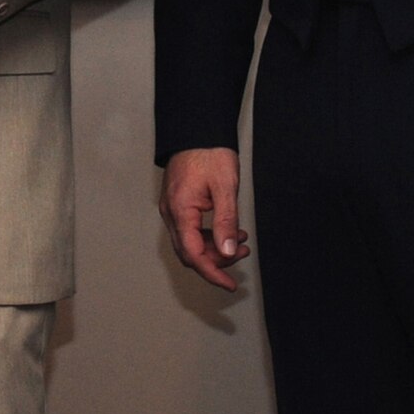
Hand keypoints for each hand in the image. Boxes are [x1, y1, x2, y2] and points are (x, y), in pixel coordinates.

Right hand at [159, 147, 249, 291]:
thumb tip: (228, 251)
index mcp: (180, 210)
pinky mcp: (177, 203)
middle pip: (190, 252)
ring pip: (190, 242)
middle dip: (217, 260)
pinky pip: (190, 230)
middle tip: (242, 255)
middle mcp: (171, 212)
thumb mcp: (225, 188)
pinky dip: (209, 236)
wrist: (197, 129)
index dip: (212, 273)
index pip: (193, 254)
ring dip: (215, 248)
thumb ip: (226, 221)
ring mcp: (172, 208)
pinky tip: (228, 230)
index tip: (229, 284)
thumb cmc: (209, 152)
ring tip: (240, 241)